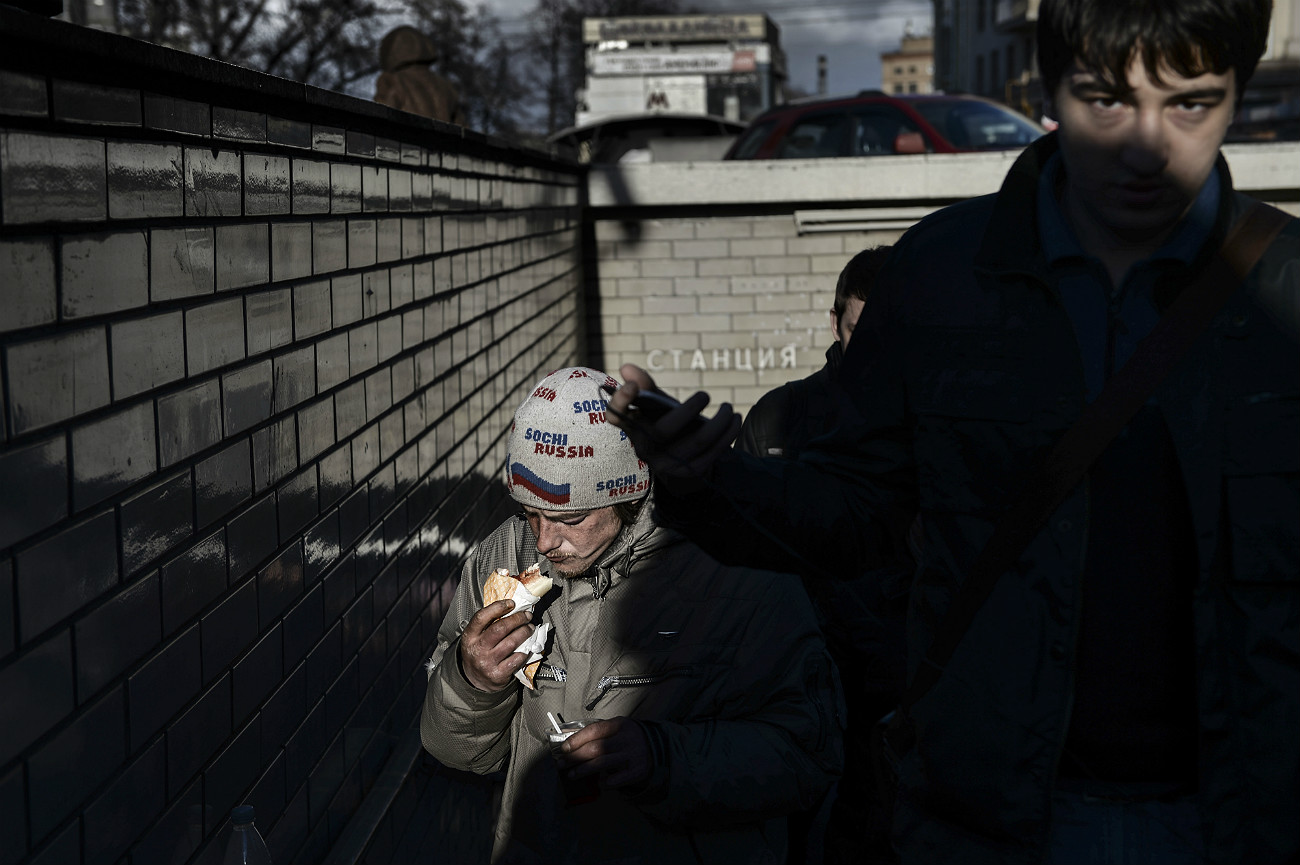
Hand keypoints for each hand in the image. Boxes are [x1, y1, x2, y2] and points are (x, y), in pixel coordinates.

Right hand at [458, 599, 534, 691]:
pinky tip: (528, 646)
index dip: (497, 607)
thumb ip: (488, 624)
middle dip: (517, 619)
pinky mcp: (498, 674)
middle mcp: (477, 649)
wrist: (475, 679)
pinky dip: (525, 650)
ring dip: (524, 632)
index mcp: (469, 636)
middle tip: (527, 616)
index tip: (511, 603)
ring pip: (511, 642)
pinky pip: (517, 658)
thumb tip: (511, 608)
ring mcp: (487, 662)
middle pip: (500, 628)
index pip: (481, 617)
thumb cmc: (479, 652)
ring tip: (530, 628)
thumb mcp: (475, 637)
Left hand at [556, 717, 651, 789]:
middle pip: (596, 748)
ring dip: (583, 770)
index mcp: (620, 725)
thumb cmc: (629, 738)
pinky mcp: (637, 771)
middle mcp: (626, 739)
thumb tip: (570, 738)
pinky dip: (604, 782)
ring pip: (602, 763)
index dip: (576, 740)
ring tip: (571, 775)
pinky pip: (616, 779)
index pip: (594, 730)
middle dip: (575, 757)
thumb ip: (597, 732)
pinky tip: (597, 783)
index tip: (564, 748)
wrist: (657, 749)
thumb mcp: (617, 728)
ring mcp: (632, 755)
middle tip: (562, 764)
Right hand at [607, 364, 740, 478]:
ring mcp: (666, 464)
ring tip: (729, 408)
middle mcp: (645, 448)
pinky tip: (735, 420)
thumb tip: (627, 368)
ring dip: (719, 423)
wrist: (678, 458)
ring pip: (696, 443)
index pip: (616, 416)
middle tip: (706, 394)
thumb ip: (646, 386)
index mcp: (632, 427)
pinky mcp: (688, 471)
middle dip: (688, 410)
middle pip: (664, 431)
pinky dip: (728, 435)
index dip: (621, 402)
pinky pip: (712, 453)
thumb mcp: (655, 405)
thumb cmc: (664, 422)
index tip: (632, 386)